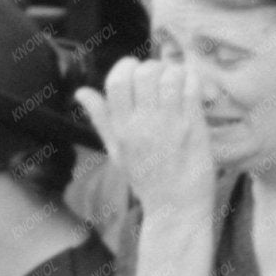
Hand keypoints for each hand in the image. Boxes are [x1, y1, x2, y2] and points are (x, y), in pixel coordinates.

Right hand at [75, 57, 215, 215]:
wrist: (176, 208)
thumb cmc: (147, 180)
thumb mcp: (116, 152)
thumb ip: (101, 119)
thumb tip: (81, 92)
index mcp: (122, 129)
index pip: (117, 81)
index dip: (126, 66)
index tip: (134, 72)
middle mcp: (144, 124)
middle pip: (145, 73)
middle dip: (152, 67)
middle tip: (158, 79)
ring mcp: (171, 124)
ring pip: (170, 76)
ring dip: (173, 72)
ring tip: (175, 82)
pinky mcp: (194, 127)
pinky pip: (192, 88)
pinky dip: (191, 79)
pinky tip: (190, 87)